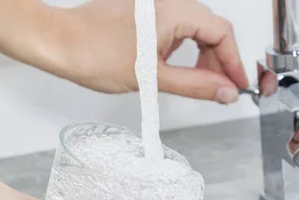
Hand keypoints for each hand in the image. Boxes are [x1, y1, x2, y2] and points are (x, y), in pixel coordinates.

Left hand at [57, 0, 248, 103]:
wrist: (60, 44)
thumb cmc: (93, 54)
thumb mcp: (151, 78)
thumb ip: (195, 85)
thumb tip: (225, 92)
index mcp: (172, 10)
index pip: (221, 32)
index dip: (234, 61)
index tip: (238, 84)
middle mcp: (166, 1)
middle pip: (210, 29)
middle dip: (218, 61)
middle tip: (220, 90)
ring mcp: (154, 5)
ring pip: (193, 29)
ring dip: (201, 56)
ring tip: (198, 83)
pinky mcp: (145, 12)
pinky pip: (175, 28)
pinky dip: (183, 50)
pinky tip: (177, 69)